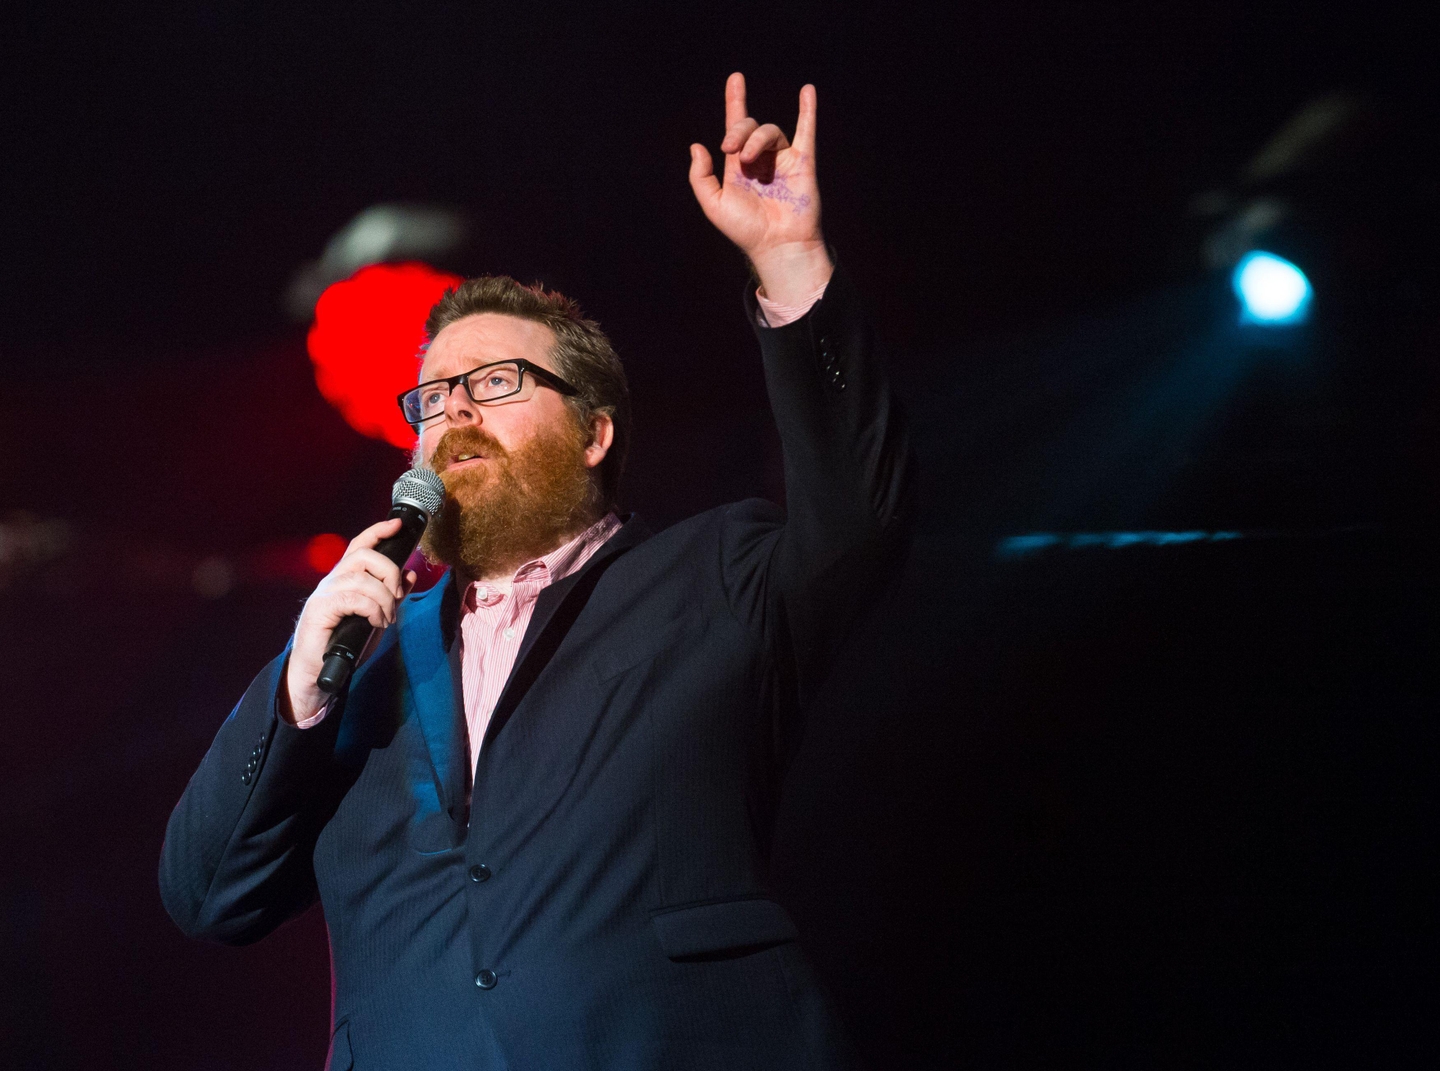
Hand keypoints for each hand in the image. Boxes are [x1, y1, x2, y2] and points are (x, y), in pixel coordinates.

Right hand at [283, 517, 415, 724]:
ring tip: (386, 618)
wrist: (318, 673)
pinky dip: (372, 609)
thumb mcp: (377, 617)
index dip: (378, 531)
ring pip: (361, 578)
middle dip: (389, 572)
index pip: (360, 545)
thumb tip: (411, 574)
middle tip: (397, 595)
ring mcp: (324, 594)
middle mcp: (332, 581)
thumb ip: (391, 596)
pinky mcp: (320, 609)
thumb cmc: (345, 645)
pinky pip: (353, 598)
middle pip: (364, 556)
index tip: (397, 525)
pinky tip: (376, 622)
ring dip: (384, 598)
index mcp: (344, 579)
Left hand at [689, 73, 831, 305]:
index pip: (736, 127)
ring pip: (771, 131)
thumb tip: (697, 146)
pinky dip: (808, 111)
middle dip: (738, 131)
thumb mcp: (713, 204)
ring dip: (757, 139)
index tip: (735, 79)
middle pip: (750, 127)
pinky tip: (808, 91)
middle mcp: (761, 160)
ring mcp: (783, 160)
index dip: (735, 102)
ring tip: (749, 158)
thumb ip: (700, 176)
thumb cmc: (745, 230)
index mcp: (738, 166)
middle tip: (732, 149)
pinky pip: (806, 132)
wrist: (776, 245)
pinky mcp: (803, 163)